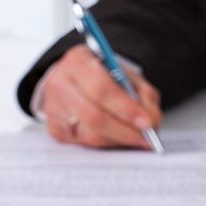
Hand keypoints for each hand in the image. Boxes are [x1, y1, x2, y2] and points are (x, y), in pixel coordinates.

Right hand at [41, 45, 162, 147]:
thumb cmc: (103, 75)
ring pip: (89, 134)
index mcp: (78, 62)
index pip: (101, 90)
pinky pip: (84, 143)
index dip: (126, 109)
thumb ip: (142, 94)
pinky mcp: (55, 128)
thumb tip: (151, 121)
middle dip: (125, 131)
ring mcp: (54, 108)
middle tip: (146, 137)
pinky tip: (120, 139)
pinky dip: (107, 144)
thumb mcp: (126, 74)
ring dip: (118, 140)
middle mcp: (60, 84)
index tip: (147, 122)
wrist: (75, 78)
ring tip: (138, 139)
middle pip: (93, 116)